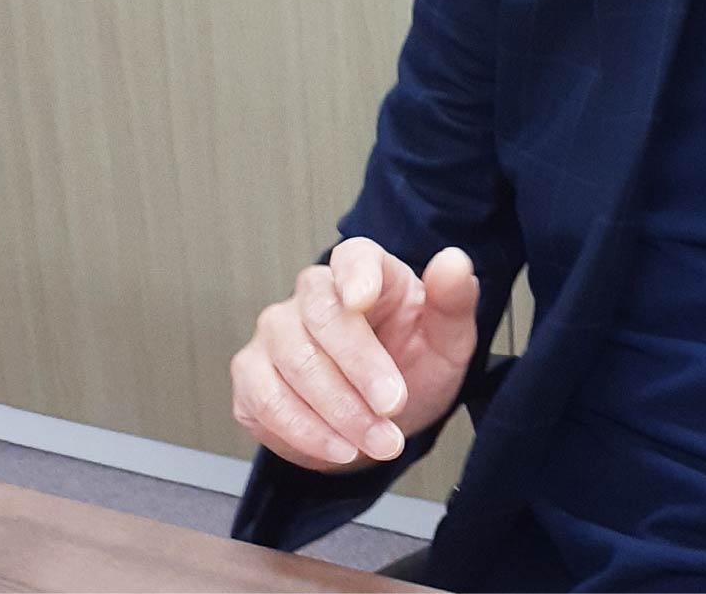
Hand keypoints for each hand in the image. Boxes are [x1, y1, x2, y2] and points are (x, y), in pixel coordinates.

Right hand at [229, 237, 478, 472]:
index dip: (355, 275)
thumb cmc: (416, 361)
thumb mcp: (449, 337)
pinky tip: (340, 449)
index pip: (354, 256)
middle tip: (394, 407)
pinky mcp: (252, 377)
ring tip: (380, 442)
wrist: (384, 417)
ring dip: (339, 411)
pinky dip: (304, 431)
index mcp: (366, 271)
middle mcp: (313, 294)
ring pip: (294, 363)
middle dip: (360, 367)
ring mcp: (275, 333)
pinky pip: (265, 402)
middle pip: (321, 316)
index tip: (362, 300)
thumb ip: (453, 299)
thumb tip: (454, 261)